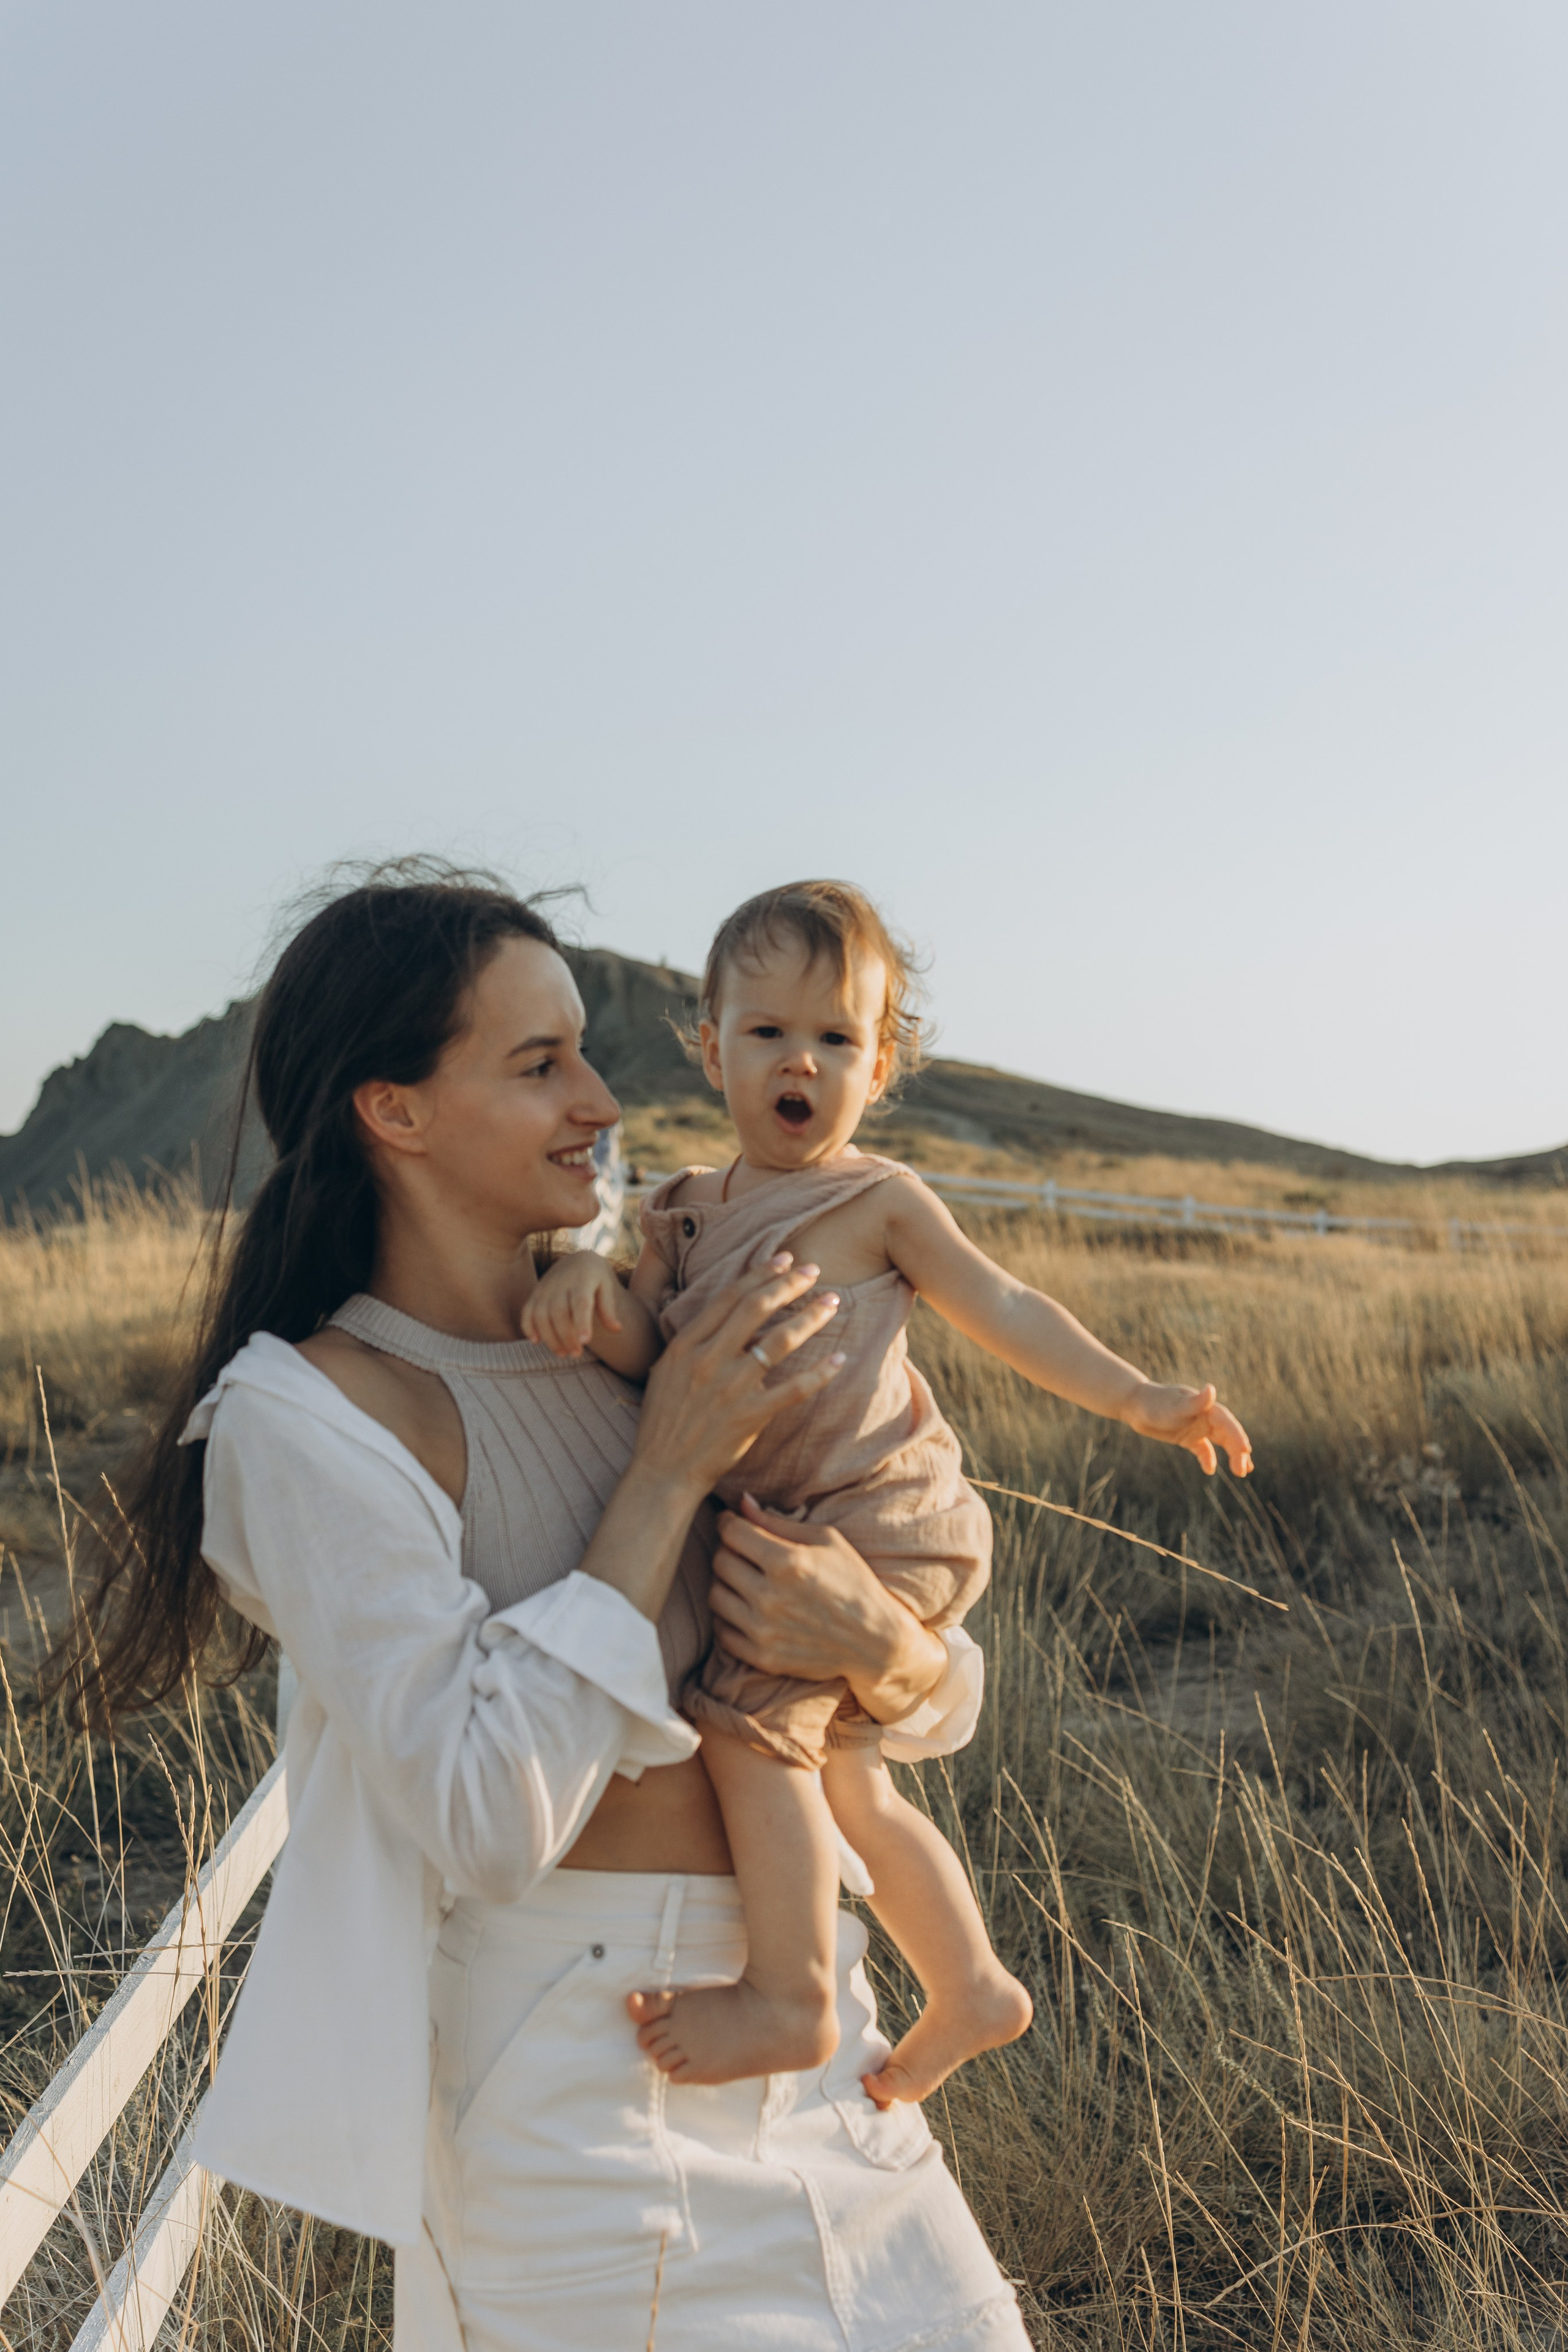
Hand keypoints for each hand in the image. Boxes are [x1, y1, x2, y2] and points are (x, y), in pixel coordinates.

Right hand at [521, 1253, 623, 1358]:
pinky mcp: (534, 1294)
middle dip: (566, 1336)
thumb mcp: (606, 1287)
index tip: (585, 1341)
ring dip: (550, 1337)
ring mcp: (545, 1288)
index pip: (580, 1302)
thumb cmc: (595, 1278)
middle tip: (576, 1354)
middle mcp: (560, 1283)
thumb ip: (608, 1308)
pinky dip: (528, 1327)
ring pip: (541, 1315)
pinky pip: (527, 1312)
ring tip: (563, 1353)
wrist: (576, 1260)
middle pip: (559, 1312)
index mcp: (582, 1279)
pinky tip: (537, 1341)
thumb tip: (617, 1330)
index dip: (582, 1322)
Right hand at [630, 1256, 845, 1499]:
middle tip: (814, 1270)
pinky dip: (820, 1373)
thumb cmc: (664, 1421)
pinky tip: (840, 1359)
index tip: (784, 1259)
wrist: (662, 1471)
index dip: (760, 1273)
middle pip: (756, 1308)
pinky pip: (793, 1389)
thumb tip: (731, 1317)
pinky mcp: (750, 1416)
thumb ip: (696, 1342)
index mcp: (686, 1344)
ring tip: (831, 1301)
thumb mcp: (668, 1371)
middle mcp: (708, 1359)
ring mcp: (730, 1387)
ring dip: (810, 1316)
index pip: (729, 1297)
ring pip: (779, 1341)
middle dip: (789, 1284)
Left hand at [708, 1496, 947, 1722]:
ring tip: (746, 1580)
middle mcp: (770, 1597)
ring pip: (715, 1596)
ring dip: (726, 1583)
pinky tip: (747, 1609)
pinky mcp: (762, 1657)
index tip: (732, 1523)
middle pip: (720, 1562)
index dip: (728, 1522)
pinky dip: (729, 1618)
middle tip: (744, 1551)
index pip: (731, 1532)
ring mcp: (764, 1631)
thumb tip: (741, 1502)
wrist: (875, 1641)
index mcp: (787, 1561)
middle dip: (729, 1550)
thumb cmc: (853, 1582)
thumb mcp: (826, 1540)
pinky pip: (722, 1632)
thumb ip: (777, 1521)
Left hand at [1122, 1380, 1252, 1476]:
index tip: (1246, 1451)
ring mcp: (1196, 1427)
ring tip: (1242, 1471)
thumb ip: (1195, 1402)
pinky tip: (1210, 1470)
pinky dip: (1208, 1458)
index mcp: (1206, 1407)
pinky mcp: (1187, 1436)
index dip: (1238, 1437)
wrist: (1134, 1404)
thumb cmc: (1155, 1403)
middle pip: (1228, 1434)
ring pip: (1220, 1442)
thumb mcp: (1175, 1405)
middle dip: (1238, 1451)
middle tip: (1244, 1470)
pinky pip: (1202, 1449)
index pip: (1227, 1423)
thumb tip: (1211, 1389)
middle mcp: (1205, 1416)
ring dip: (1232, 1455)